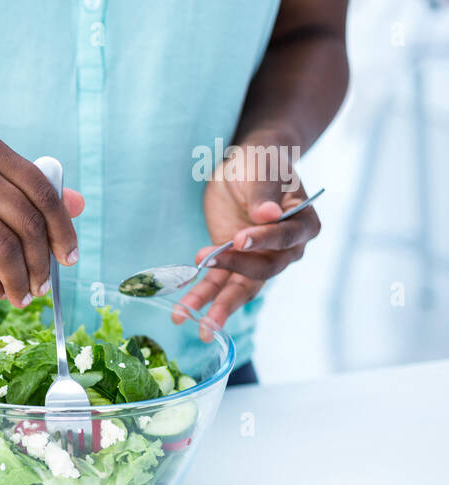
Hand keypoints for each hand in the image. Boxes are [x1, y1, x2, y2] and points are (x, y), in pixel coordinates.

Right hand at [0, 130, 84, 306]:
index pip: (41, 191)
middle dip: (43, 263)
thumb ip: (24, 183)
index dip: (63, 229)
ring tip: (23, 295)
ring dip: (20, 279)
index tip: (69, 257)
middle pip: (26, 222)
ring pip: (2, 246)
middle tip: (44, 285)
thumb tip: (79, 205)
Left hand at [175, 136, 320, 339]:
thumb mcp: (261, 170)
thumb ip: (264, 194)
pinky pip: (218, 283)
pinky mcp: (234, 263)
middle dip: (233, 280)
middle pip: (263, 270)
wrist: (246, 164)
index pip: (285, 237)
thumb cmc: (261, 161)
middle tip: (205, 288)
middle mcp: (286, 249)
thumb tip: (269, 216)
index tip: (238, 238)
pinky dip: (199, 293)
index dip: (263, 240)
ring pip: (240, 287)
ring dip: (215, 305)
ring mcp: (259, 259)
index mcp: (304, 223)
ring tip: (192, 323)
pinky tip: (180, 306)